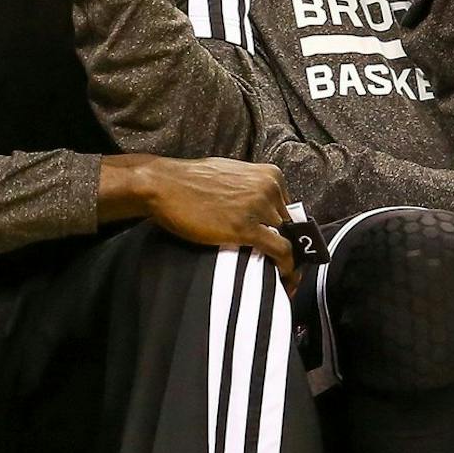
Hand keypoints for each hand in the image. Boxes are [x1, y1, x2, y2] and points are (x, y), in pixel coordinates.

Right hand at [133, 157, 295, 278]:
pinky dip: (286, 267)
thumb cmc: (190, 181)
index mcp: (269, 175)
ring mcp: (258, 207)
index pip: (289, 209)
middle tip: (281, 264)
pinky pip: (279, 251)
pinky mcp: (245, 228)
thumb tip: (261, 211)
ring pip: (287, 240)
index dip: (286, 230)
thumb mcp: (231, 175)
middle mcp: (269, 188)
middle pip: (290, 225)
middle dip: (285, 244)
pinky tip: (282, 277)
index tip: (283, 244)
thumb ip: (252, 190)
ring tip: (280, 275)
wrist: (163, 185)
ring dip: (285, 259)